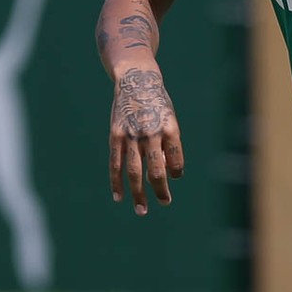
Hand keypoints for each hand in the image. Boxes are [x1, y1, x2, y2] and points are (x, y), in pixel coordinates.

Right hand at [109, 67, 184, 214]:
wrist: (136, 80)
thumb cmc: (158, 104)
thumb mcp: (170, 119)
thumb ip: (169, 145)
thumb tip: (167, 174)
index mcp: (170, 128)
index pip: (176, 160)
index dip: (176, 172)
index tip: (174, 177)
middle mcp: (151, 133)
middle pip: (155, 171)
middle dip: (160, 190)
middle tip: (165, 203)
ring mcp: (131, 135)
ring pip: (133, 172)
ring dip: (138, 194)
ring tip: (142, 210)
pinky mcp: (116, 136)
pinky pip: (115, 164)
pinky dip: (116, 183)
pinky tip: (119, 197)